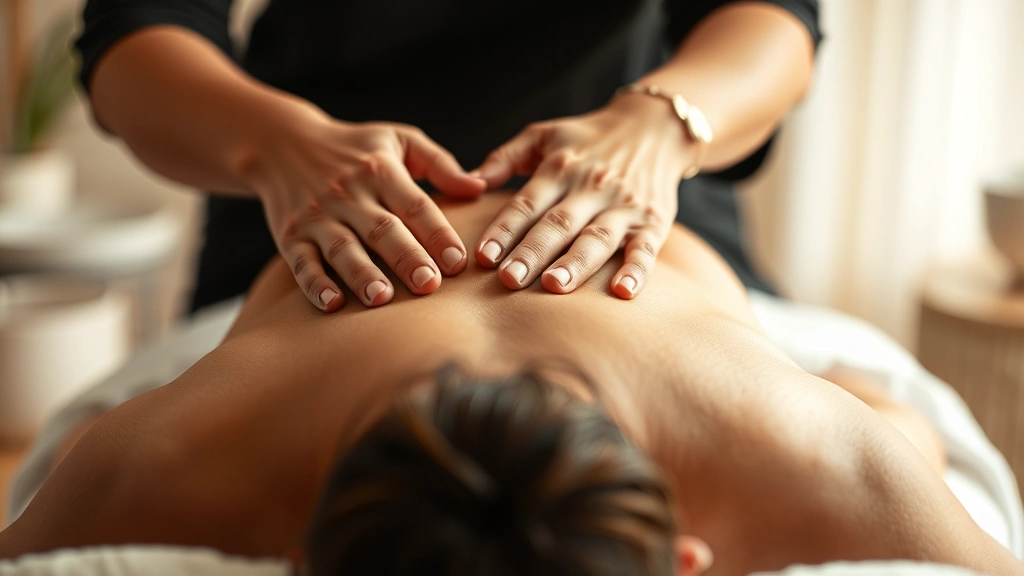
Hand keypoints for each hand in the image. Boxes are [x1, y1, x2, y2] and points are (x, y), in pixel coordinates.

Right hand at [245, 112, 485, 310]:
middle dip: (406, 257)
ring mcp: (316, 216)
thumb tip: (480, 187)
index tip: (459, 261)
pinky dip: (315, 284)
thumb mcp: (398, 141)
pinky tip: (332, 304)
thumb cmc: (356, 149)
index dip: (437, 233)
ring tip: (382, 298)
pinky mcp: (290, 236)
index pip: (414, 205)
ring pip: (343, 248)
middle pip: (382, 229)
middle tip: (429, 285)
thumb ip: (440, 164)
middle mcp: (348, 193)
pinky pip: (301, 262)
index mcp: (380, 170)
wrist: (281, 144)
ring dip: (361, 274)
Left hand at [470, 93, 696, 298]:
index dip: (504, 229)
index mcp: (560, 168)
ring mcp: (624, 206)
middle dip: (532, 252)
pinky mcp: (653, 223)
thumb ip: (505, 157)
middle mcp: (591, 187)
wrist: (654, 127)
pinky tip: (622, 292)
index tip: (483, 256)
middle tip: (509, 280)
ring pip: (597, 238)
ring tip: (553, 285)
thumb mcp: (544, 135)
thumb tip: (469, 181)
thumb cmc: (587, 139)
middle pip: (558, 224)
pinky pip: (646, 249)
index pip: (527, 203)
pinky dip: (636, 270)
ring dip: (576, 263)